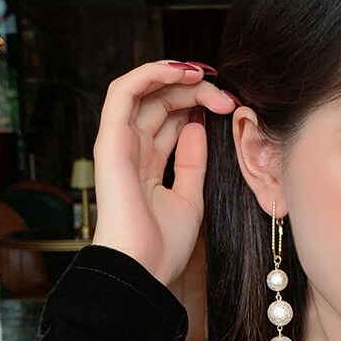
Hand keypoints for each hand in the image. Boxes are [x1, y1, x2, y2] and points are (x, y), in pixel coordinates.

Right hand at [92, 60, 238, 286]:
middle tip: (226, 98)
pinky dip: (150, 74)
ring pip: (144, 91)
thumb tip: (198, 124)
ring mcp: (119, 143)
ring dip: (176, 78)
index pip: (171, 120)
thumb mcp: (191, 197)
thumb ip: (193, 161)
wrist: (143, 268)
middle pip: (161, 102)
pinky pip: (123, 91)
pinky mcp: (110, 139)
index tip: (230, 106)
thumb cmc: (162, 245)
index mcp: (147, 165)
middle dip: (195, 92)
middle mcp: (131, 150)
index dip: (199, 105)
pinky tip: (180, 72)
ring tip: (206, 78)